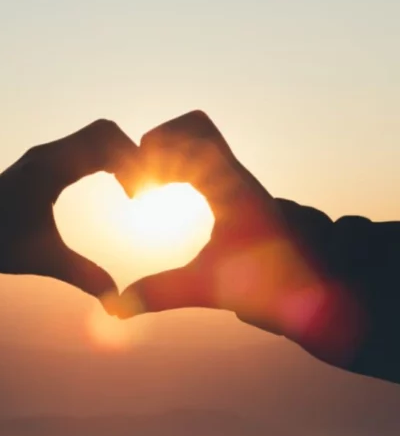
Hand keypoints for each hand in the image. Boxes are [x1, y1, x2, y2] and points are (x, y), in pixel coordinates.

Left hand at [0, 119, 139, 298]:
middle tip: (140, 191)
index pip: (105, 142)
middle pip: (103, 131)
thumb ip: (84, 276)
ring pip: (92, 136)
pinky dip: (102, 158)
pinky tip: (109, 184)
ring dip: (117, 155)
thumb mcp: (44, 260)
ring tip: (130, 191)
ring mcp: (41, 156)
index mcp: (48, 169)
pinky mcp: (39, 162)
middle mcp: (45, 154)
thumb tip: (118, 302)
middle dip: (131, 154)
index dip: (133, 163)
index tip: (140, 197)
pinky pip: (80, 146)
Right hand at [109, 111, 367, 371]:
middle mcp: (237, 177)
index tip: (139, 176)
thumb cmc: (271, 286)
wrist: (317, 294)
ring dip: (170, 156)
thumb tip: (117, 307)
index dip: (158, 144)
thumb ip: (161, 293)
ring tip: (147, 187)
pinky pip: (205, 164)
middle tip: (138, 178)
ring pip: (201, 143)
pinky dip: (179, 170)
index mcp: (232, 187)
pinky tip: (162, 196)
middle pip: (195, 127)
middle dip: (159, 144)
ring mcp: (239, 183)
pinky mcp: (238, 196)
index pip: (195, 133)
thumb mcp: (209, 287)